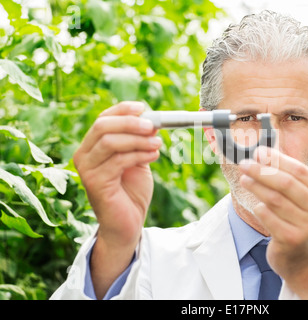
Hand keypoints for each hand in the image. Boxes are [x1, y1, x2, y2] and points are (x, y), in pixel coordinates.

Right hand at [73, 101, 160, 246]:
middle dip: (130, 123)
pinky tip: (154, 156)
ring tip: (158, 143)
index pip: (103, 119)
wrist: (127, 223)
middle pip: (103, 126)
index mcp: (92, 147)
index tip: (143, 107)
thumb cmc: (131, 191)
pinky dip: (139, 155)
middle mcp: (84, 155)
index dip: (122, 110)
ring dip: (138, 139)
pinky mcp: (95, 183)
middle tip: (153, 126)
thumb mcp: (137, 160)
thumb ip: (139, 142)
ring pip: (110, 142)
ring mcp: (87, 169)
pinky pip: (118, 161)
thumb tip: (152, 121)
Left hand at [239, 146, 307, 298]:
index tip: (259, 152)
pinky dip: (259, 208)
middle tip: (244, 164)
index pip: (300, 171)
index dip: (277, 159)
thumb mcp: (303, 199)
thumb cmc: (299, 221)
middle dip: (262, 171)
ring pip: (274, 199)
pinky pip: (268, 217)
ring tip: (244, 179)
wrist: (303, 259)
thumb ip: (288, 177)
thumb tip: (262, 154)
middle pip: (286, 183)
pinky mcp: (291, 239)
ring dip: (256, 186)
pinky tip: (255, 205)